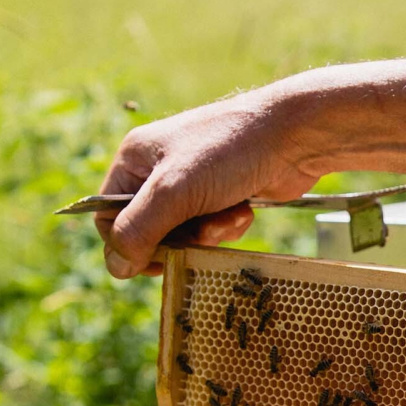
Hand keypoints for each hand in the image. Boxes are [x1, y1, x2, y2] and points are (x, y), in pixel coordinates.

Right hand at [95, 91, 319, 277]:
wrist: (296, 137)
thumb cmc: (230, 152)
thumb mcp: (174, 191)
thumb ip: (138, 229)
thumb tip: (116, 268)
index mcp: (135, 159)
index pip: (108, 218)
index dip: (129, 243)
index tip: (156, 256)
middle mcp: (159, 170)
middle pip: (148, 232)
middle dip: (178, 239)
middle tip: (200, 234)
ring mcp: (193, 183)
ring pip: (183, 235)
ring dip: (207, 234)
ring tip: (228, 215)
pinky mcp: (223, 196)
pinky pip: (211, 230)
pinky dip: (227, 227)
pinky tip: (244, 210)